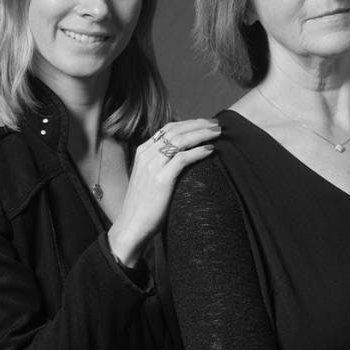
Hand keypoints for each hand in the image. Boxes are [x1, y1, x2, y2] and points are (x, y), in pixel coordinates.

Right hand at [108, 118, 219, 265]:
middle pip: (176, 130)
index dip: (188, 123)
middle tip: (217, 124)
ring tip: (217, 133)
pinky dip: (198, 151)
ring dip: (202, 134)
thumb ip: (161, 165)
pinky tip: (211, 150)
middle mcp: (146, 155)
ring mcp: (152, 166)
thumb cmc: (144, 206)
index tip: (205, 123)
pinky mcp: (161, 179)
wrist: (131, 225)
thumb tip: (182, 158)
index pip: (168, 129)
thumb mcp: (149, 178)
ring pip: (180, 140)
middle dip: (198, 124)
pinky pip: (183, 158)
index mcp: (142, 152)